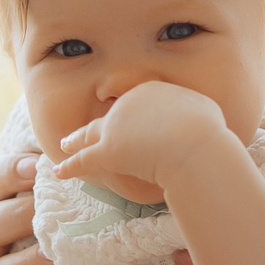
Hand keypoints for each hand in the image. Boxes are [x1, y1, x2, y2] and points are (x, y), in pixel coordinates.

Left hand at [54, 81, 227, 193]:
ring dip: (75, 139)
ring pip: (89, 133)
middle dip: (98, 123)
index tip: (132, 123)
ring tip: (64, 144)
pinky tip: (59, 172)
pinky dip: (70, 166)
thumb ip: (192, 113)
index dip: (131, 114)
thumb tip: (196, 119)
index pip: (135, 103)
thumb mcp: (203, 111)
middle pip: (109, 114)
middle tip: (87, 128)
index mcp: (149, 92)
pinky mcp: (108, 151)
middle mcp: (128, 105)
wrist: (193, 142)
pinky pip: (84, 160)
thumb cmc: (205, 130)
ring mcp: (115, 127)